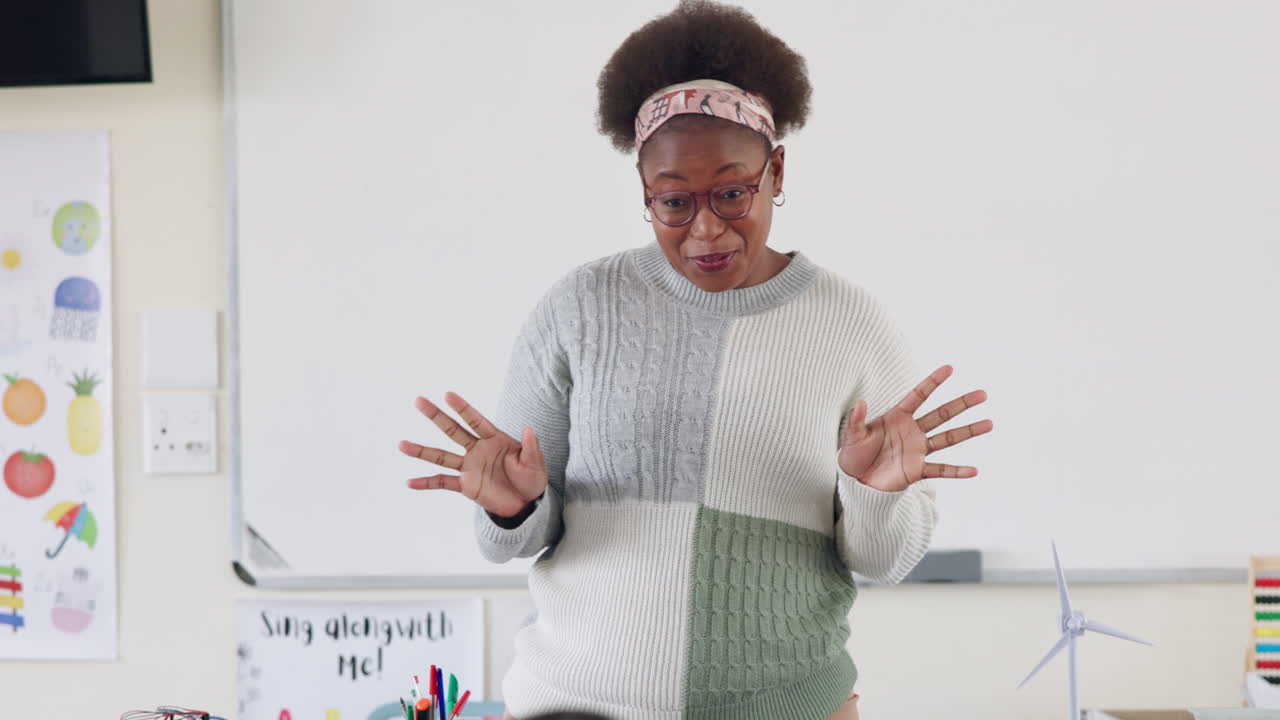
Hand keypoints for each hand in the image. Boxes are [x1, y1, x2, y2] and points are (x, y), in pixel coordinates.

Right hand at [398, 392, 547, 517]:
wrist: (526, 503)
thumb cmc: (532, 478)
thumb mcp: (535, 462)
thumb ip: (530, 447)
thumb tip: (529, 429)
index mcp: (494, 439)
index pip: (475, 420)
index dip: (463, 408)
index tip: (447, 394)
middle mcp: (477, 450)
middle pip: (453, 431)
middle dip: (436, 416)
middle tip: (419, 401)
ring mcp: (469, 467)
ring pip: (442, 456)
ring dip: (422, 451)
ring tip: (402, 444)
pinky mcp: (465, 485)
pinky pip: (442, 482)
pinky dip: (426, 483)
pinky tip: (410, 482)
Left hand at [838, 364, 992, 491]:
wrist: (855, 481)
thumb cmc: (853, 454)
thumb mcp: (852, 435)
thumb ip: (856, 420)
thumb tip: (860, 403)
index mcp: (897, 417)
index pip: (919, 395)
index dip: (933, 382)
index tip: (950, 368)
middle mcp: (912, 431)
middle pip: (942, 414)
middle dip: (961, 404)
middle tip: (982, 394)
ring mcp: (917, 450)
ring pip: (947, 438)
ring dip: (968, 431)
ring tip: (988, 423)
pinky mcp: (917, 470)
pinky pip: (941, 470)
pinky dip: (956, 471)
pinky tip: (973, 470)